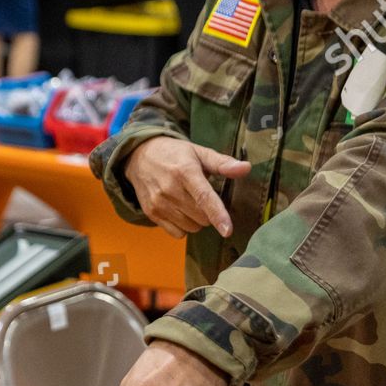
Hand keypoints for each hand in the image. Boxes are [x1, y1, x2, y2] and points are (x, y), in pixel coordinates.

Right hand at [124, 137, 250, 238]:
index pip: (204, 197)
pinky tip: (179, 210)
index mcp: (185, 172)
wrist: (139, 156)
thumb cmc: (175, 154)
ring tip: (189, 201)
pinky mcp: (151, 213)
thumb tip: (246, 168)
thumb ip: (223, 163)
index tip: (228, 230)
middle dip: (209, 212)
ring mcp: (159, 203)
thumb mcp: (199, 152)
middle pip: (202, 217)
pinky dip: (183, 226)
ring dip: (197, 220)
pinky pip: (177, 233)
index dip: (218, 215)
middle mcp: (170, 189)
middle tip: (202, 197)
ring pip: (191, 227)